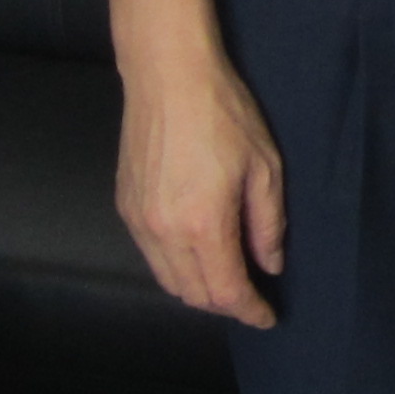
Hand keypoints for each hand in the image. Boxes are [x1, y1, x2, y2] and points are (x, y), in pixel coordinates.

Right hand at [116, 49, 285, 325]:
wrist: (168, 76)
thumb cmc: (223, 114)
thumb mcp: (264, 167)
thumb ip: (268, 224)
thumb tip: (270, 264)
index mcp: (204, 225)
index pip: (226, 291)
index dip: (249, 310)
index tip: (267, 316)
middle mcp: (164, 232)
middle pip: (194, 294)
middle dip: (224, 303)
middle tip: (250, 294)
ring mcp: (139, 221)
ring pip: (168, 280)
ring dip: (197, 288)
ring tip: (225, 275)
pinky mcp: (125, 206)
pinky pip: (150, 255)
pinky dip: (174, 265)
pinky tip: (194, 249)